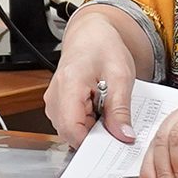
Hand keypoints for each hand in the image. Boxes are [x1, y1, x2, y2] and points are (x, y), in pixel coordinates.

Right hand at [48, 5, 141, 146]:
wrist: (90, 34)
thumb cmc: (103, 47)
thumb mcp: (120, 75)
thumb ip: (120, 108)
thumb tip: (124, 137)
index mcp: (68, 86)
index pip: (72, 131)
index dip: (94, 143)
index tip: (115, 143)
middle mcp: (54, 97)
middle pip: (72, 135)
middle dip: (96, 136)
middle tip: (118, 123)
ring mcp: (54, 102)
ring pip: (72, 132)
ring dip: (93, 129)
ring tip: (108, 109)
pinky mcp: (58, 105)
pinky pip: (73, 125)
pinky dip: (89, 123)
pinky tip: (101, 109)